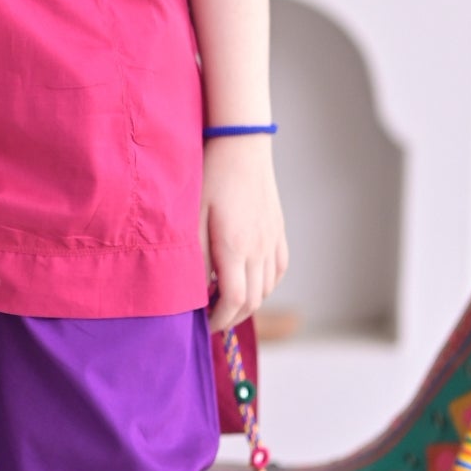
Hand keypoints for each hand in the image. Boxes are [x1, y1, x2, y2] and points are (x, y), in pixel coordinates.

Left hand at [199, 136, 287, 332]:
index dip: (219, 320)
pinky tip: (248, 281)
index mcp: (234, 248)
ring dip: (248, 303)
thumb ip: (194, 258)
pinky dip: (265, 285)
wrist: (240, 146)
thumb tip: (195, 291)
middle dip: (231, 317)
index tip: (203, 325)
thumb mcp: (192, 218)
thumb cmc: (209, 178)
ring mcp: (272, 240)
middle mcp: (259, 249)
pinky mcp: (278, 231)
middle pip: (253, 301)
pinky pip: (278, 270)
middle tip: (210, 318)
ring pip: (267, 288)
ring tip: (225, 299)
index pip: (234, 301)